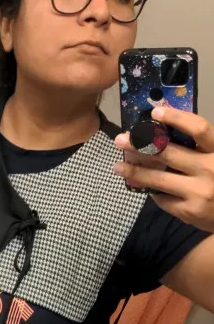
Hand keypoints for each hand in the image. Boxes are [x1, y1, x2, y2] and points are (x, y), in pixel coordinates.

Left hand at [114, 108, 213, 232]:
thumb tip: (162, 135)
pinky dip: (152, 191)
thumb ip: (198, 149)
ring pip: (159, 179)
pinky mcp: (189, 211)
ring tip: (118, 167)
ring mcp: (198, 192)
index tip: (155, 112)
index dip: (176, 118)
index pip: (199, 129)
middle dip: (140, 145)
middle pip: (169, 153)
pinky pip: (163, 199)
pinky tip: (144, 186)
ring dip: (135, 172)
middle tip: (121, 140)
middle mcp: (210, 170)